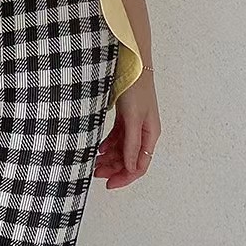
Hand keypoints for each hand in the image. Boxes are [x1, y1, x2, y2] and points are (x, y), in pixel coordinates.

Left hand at [93, 70, 159, 188]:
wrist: (131, 62)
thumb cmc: (135, 87)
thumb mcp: (133, 117)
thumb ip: (132, 143)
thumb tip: (131, 168)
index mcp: (151, 134)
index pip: (140, 165)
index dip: (125, 177)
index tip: (109, 183)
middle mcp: (144, 131)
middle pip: (130, 158)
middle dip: (114, 168)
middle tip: (95, 172)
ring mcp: (134, 123)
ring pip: (123, 148)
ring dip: (110, 157)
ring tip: (94, 162)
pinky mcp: (126, 115)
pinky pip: (118, 136)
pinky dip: (109, 144)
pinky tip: (100, 148)